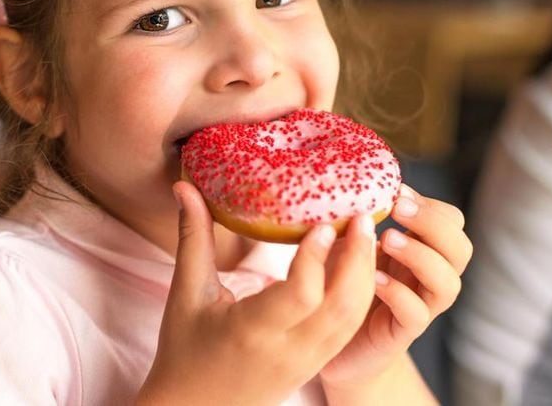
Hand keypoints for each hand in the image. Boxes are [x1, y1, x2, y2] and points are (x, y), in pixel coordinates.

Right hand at [137, 181, 377, 404]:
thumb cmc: (184, 351)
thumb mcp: (186, 294)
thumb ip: (193, 238)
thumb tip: (184, 186)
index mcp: (253, 332)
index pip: (300, 296)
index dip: (316, 259)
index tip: (323, 223)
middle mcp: (288, 350)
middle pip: (340, 305)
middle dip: (358, 258)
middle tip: (363, 215)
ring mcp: (308, 361)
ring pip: (352, 317)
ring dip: (366, 274)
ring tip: (367, 232)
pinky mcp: (317, 364)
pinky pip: (348, 328)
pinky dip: (360, 294)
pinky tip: (358, 264)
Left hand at [319, 184, 473, 386]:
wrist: (334, 346)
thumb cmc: (341, 286)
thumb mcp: (348, 243)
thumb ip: (356, 219)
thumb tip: (348, 184)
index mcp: (420, 250)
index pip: (451, 222)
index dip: (431, 205)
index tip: (398, 191)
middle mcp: (427, 278)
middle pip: (461, 248)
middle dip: (433, 223)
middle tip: (399, 209)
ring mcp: (419, 306)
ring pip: (448, 283)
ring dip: (421, 256)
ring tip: (387, 240)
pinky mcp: (402, 333)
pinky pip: (416, 314)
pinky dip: (399, 293)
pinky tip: (375, 279)